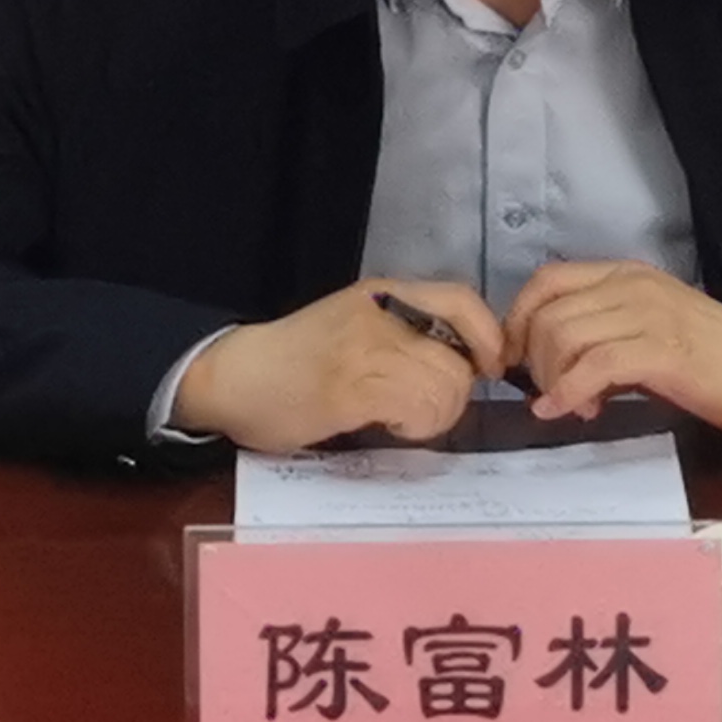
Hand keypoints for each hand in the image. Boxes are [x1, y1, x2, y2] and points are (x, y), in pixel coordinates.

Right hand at [171, 278, 505, 453]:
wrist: (233, 375)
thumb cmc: (291, 360)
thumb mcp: (355, 326)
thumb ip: (403, 334)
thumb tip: (461, 363)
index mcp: (384, 295)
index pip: (463, 300)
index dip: (488, 338)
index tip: (488, 370)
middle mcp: (382, 315)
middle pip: (461, 359)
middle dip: (456, 395)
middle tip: (424, 411)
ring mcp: (368, 349)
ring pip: (446, 386)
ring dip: (435, 416)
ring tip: (403, 420)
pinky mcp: (354, 387)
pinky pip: (418, 407)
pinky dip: (416, 426)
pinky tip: (390, 426)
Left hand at [503, 261, 721, 433]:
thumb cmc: (709, 355)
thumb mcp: (647, 330)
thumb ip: (603, 335)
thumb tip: (554, 366)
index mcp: (624, 276)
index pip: (547, 280)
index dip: (518, 319)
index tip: (514, 359)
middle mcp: (631, 286)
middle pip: (548, 312)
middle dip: (534, 359)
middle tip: (552, 392)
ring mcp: (647, 314)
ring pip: (565, 335)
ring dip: (554, 379)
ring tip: (573, 405)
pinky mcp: (662, 350)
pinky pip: (596, 366)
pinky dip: (569, 392)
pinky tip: (566, 411)